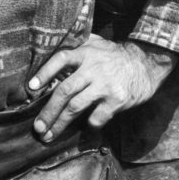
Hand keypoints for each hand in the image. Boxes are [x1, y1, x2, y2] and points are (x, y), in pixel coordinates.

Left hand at [28, 34, 175, 141]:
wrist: (147, 64)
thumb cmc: (116, 56)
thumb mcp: (98, 44)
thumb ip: (79, 45)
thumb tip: (54, 47)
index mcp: (86, 53)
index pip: (61, 59)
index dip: (45, 72)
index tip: (31, 87)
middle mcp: (94, 68)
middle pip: (64, 90)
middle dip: (48, 111)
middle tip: (37, 127)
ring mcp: (105, 85)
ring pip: (76, 107)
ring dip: (60, 124)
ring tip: (49, 135)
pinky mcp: (117, 100)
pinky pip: (96, 117)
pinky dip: (88, 125)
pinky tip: (85, 128)